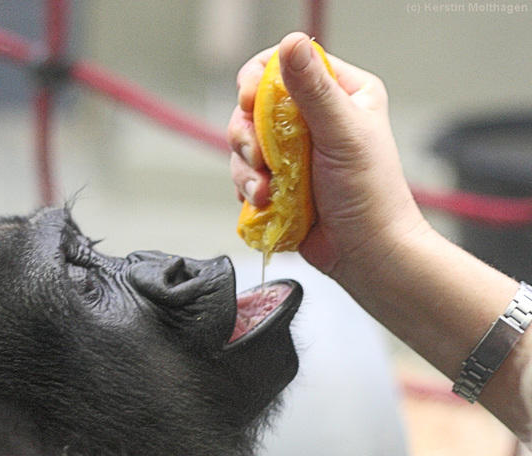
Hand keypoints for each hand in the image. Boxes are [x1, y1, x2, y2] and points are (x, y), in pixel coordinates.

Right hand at [228, 32, 425, 275]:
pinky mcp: (277, 179)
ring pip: (243, 142)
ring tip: (267, 190)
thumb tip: (292, 43)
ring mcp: (291, 151)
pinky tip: (265, 201)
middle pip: (254, 105)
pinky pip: (244, 173)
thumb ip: (315, 90)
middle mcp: (312, 118)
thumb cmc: (370, 196)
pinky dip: (248, 188)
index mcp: (339, 94)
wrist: (365, 253)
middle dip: (248, 134)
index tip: (249, 102)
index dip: (257, 80)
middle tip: (260, 156)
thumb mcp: (343, 135)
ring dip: (247, 168)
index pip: (286, 66)